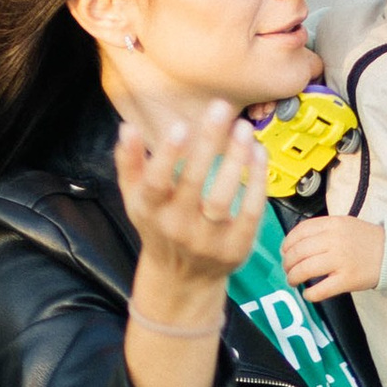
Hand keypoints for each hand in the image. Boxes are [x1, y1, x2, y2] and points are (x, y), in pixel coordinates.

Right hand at [115, 92, 268, 293]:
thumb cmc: (158, 225)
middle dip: (208, 143)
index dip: (167, 155)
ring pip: (223, 197)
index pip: (157, 183)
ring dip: (236, 160)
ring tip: (243, 128)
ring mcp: (208, 241)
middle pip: (194, 183)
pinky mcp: (236, 248)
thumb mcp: (136, 197)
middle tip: (221, 108)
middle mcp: (178, 228)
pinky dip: (256, 182)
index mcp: (151, 211)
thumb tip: (128, 128)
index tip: (180, 125)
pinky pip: (250, 212)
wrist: (181, 278)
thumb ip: (129, 163)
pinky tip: (258, 153)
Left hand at [281, 210, 385, 303]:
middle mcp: (335, 241)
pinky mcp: (347, 280)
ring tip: (293, 281)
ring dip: (293, 277)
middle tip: (288, 269)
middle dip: (288, 263)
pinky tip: (308, 294)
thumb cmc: (368, 240)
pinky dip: (310, 294)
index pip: (300, 232)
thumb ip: (323, 229)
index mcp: (333, 224)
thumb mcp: (345, 224)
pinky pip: (321, 289)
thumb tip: (296, 243)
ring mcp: (341, 261)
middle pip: (298, 252)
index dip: (287, 243)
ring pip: (304, 270)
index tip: (285, 251)